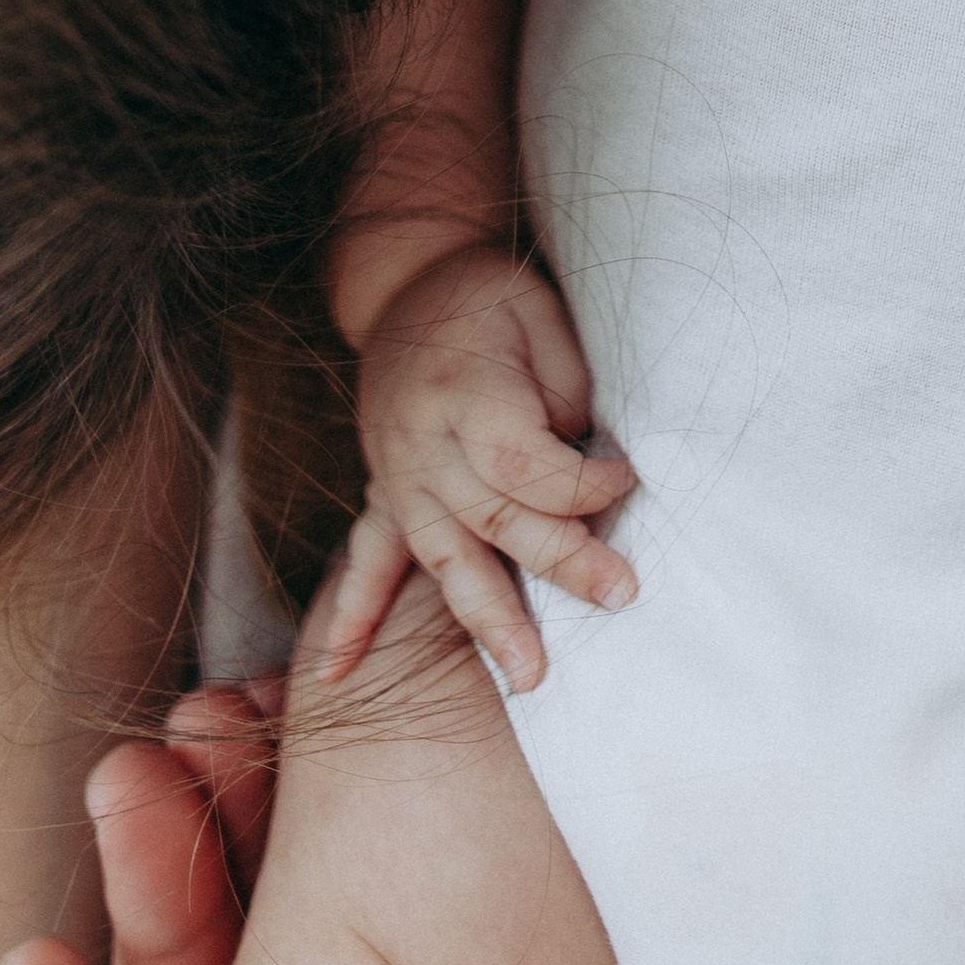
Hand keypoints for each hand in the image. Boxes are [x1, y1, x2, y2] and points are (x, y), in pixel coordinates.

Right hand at [329, 240, 636, 691]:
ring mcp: (398, 476)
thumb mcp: (538, 312)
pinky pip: (367, 560)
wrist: (406, 287)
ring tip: (528, 677)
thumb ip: (563, 388)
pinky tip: (336, 673)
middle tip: (621, 595)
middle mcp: (423, 444)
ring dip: (488, 620)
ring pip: (445, 559)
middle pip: (495, 519)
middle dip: (563, 562)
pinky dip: (352, 617)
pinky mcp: (386, 495)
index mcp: (464, 392)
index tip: (628, 480)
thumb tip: (586, 457)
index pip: (524, 463)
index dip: (582, 483)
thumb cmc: (488, 299)